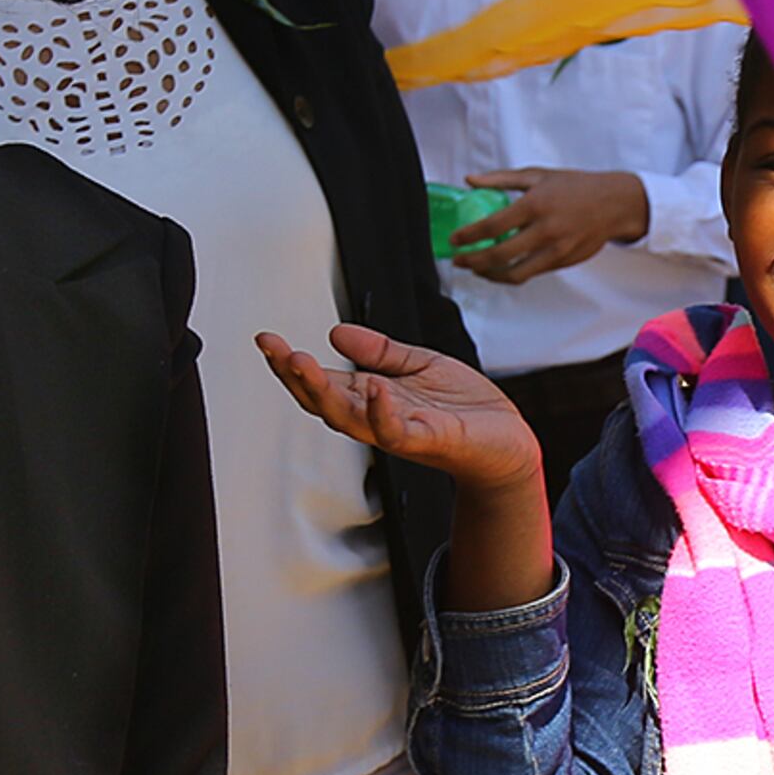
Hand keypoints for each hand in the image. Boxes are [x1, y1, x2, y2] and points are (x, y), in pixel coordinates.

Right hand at [260, 323, 545, 497]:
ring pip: (348, 418)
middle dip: (293, 377)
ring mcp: (398, 432)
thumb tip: (335, 333)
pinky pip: (396, 431)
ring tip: (301, 363)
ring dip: (322, 393)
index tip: (266, 339)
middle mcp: (376, 417)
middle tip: (275, 350)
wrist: (508, 440)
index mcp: (370, 397)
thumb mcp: (419, 364)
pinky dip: (382, 412)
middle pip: (321, 402)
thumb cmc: (465, 408)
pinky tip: (373, 388)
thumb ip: (380, 351)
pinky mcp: (427, 441)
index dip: (290, 363)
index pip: (320, 381)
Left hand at [454, 168, 650, 282]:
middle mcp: (546, 230)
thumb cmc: (574, 186)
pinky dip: (511, 274)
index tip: (454, 240)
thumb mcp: (537, 175)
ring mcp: (556, 251)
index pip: (493, 225)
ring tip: (476, 270)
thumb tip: (469, 180)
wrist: (613, 204)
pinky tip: (500, 268)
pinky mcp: (563, 263)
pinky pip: (531, 273)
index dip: (469, 236)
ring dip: (490, 275)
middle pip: (500, 255)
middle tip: (459, 259)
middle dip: (473, 261)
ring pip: (515, 274)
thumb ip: (500, 179)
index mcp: (536, 204)